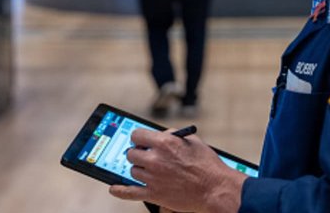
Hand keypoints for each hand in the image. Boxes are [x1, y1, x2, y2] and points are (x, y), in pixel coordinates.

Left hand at [109, 128, 246, 212]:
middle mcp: (155, 159)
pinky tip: (114, 187)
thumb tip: (159, 135)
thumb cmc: (207, 164)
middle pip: (131, 153)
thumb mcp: (192, 141)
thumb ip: (172, 135)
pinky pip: (129, 192)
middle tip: (145, 156)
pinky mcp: (154, 193)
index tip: (141, 141)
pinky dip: (119, 190)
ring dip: (138, 169)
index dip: (139, 137)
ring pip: (132, 171)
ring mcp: (153, 177)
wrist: (215, 189)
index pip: (137, 135)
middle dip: (137, 153)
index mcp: (165, 143)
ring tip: (149, 170)